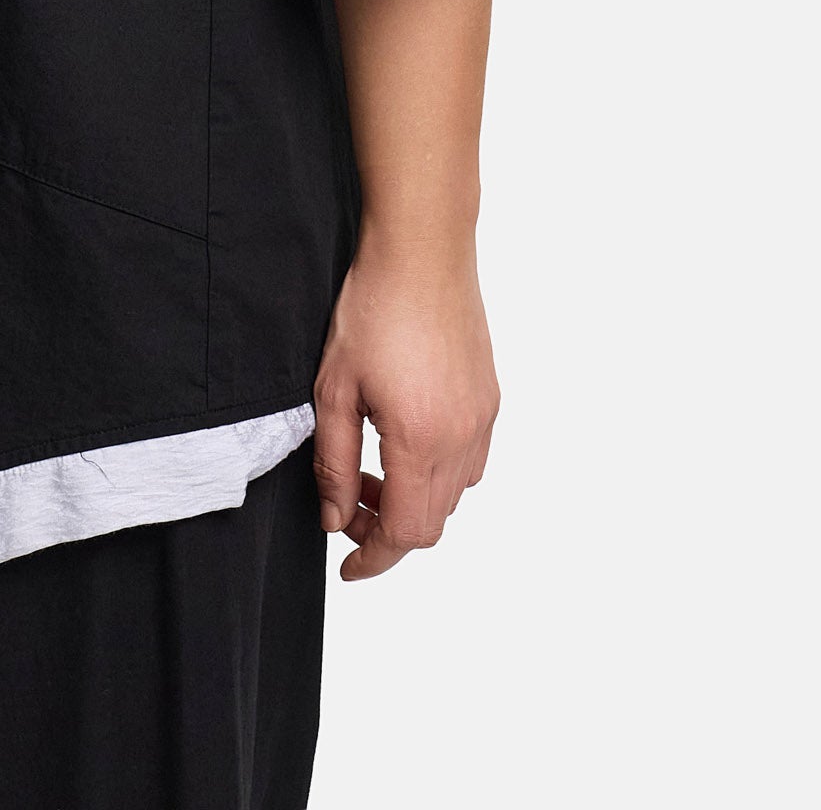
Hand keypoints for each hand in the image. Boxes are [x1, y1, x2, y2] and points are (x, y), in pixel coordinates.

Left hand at [311, 239, 498, 581]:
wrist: (422, 251)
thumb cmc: (374, 309)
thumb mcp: (333, 389)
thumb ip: (331, 461)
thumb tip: (333, 516)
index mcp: (420, 441)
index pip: (405, 533)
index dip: (374, 559)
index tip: (348, 568)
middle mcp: (462, 438)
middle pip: (432, 522)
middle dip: (386, 528)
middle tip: (346, 503)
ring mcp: (483, 419)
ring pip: (454, 495)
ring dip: (413, 500)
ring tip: (369, 468)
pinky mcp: (489, 398)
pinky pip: (471, 461)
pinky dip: (438, 473)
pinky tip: (403, 442)